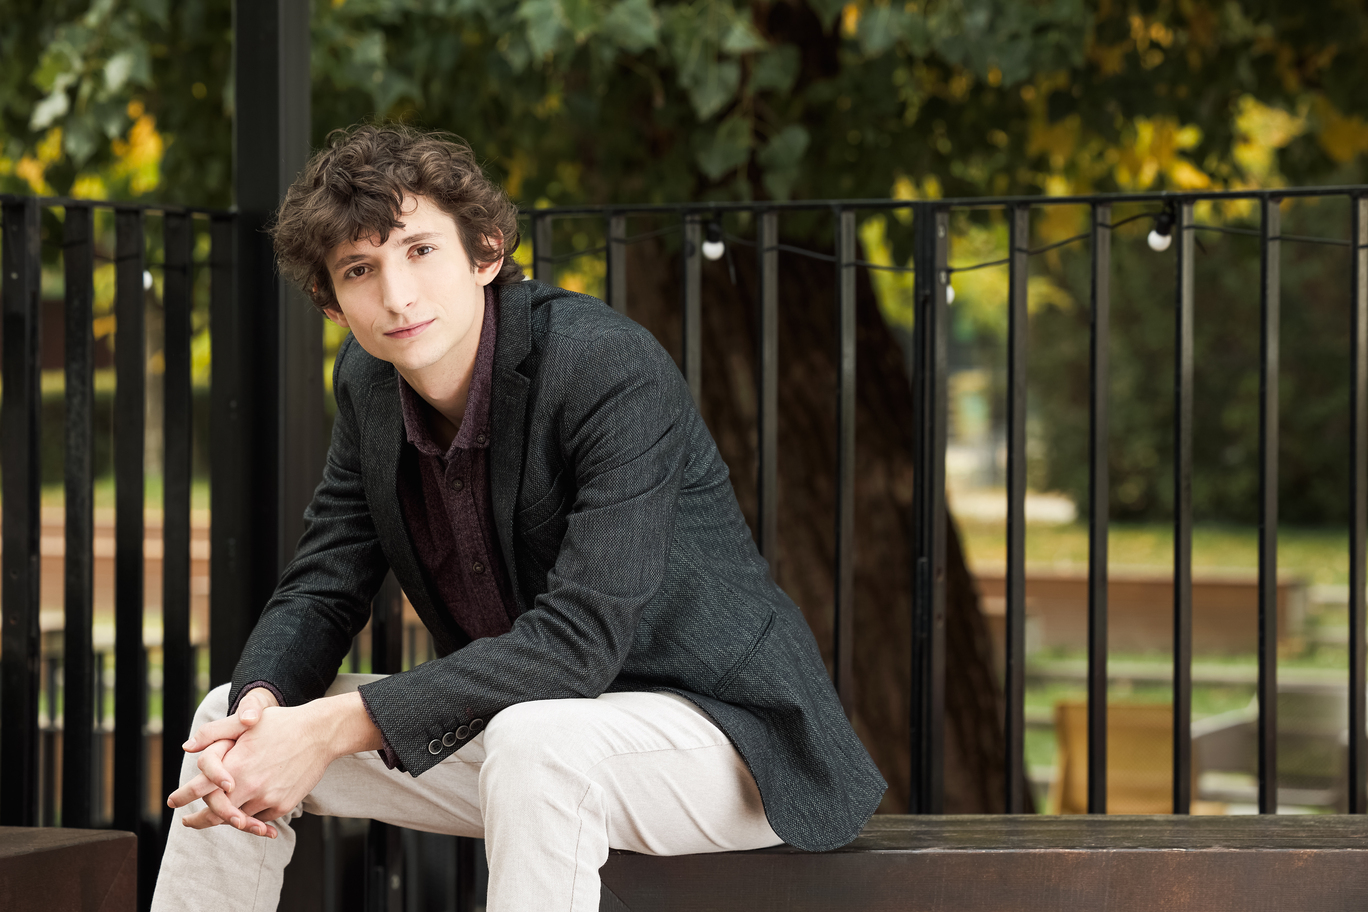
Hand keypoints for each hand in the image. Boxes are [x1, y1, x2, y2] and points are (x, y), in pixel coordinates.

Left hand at [169, 691, 381, 837]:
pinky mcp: (283, 805)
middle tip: (190, 822)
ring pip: (239, 818)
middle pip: (215, 814)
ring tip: (221, 815)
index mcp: (236, 765)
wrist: (321, 733)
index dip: (183, 797)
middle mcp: (249, 786)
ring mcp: (267, 797)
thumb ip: (213, 733)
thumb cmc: (282, 723)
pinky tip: (249, 810)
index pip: (199, 788)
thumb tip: (187, 746)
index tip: (173, 802)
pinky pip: (260, 818)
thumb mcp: (246, 723)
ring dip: (228, 817)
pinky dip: (252, 816)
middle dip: (199, 820)